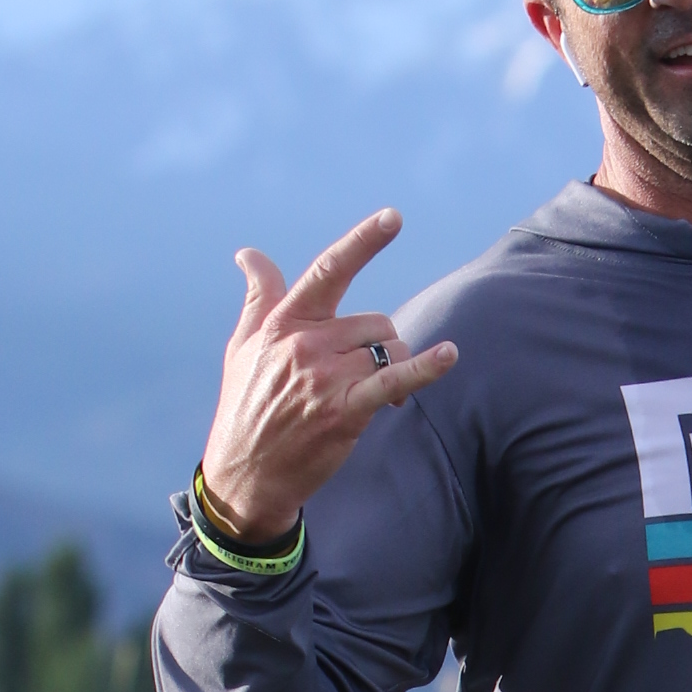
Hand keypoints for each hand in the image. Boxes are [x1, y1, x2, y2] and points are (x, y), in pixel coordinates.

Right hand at [197, 210, 458, 538]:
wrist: (245, 474)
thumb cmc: (246, 406)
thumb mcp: (243, 345)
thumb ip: (258, 296)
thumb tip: (248, 254)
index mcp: (284, 321)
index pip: (329, 270)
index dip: (364, 242)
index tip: (394, 217)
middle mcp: (306, 342)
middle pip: (374, 321)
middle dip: (379, 345)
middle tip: (360, 376)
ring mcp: (326, 377)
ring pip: (386, 349)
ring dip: (390, 367)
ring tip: (366, 394)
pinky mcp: (345, 411)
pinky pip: (394, 381)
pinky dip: (424, 369)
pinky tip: (449, 355)